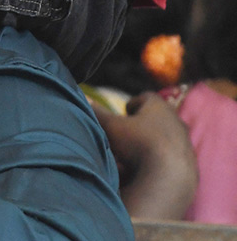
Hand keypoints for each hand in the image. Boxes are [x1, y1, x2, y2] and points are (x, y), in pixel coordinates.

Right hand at [93, 91, 197, 220]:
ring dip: (153, 142)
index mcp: (159, 107)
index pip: (146, 97)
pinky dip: (163, 160)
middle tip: (128, 134)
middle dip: (143, 124)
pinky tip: (150, 170)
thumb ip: (98, 112)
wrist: (169, 179)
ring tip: (137, 155)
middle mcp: (176, 121)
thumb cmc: (138, 144)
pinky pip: (174, 157)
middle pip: (158, 117)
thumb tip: (84, 98)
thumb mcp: (110, 126)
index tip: (124, 115)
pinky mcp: (192, 164)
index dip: (133, 104)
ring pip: (167, 138)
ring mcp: (186, 143)